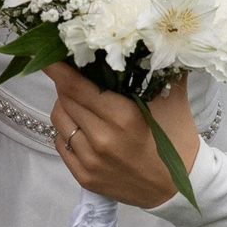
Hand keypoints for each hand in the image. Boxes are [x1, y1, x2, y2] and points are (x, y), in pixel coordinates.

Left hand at [45, 64, 198, 207]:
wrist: (180, 188)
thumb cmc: (176, 139)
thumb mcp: (173, 99)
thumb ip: (161, 67)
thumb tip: (154, 37)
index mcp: (122, 116)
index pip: (76, 86)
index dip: (57, 68)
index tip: (46, 54)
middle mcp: (102, 138)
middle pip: (64, 99)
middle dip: (65, 83)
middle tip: (74, 75)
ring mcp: (91, 160)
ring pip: (59, 120)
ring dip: (64, 106)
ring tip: (80, 102)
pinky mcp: (85, 177)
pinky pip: (60, 144)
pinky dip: (66, 131)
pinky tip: (82, 127)